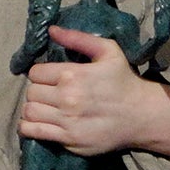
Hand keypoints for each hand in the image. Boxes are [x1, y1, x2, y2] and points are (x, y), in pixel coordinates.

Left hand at [20, 28, 169, 156]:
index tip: (49, 78)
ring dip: (33, 108)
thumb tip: (51, 30)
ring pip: (29, 112)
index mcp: (72, 74)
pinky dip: (28, 127)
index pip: (35, 73)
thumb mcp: (107, 50)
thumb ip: (77, 38)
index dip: (40, 74)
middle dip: (38, 91)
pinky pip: (34, 132)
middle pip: (31, 93)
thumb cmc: (123, 80)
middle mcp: (66, 98)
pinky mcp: (69, 139)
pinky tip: (34, 123)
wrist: (141, 114)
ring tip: (44, 107)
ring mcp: (67, 121)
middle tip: (49, 93)